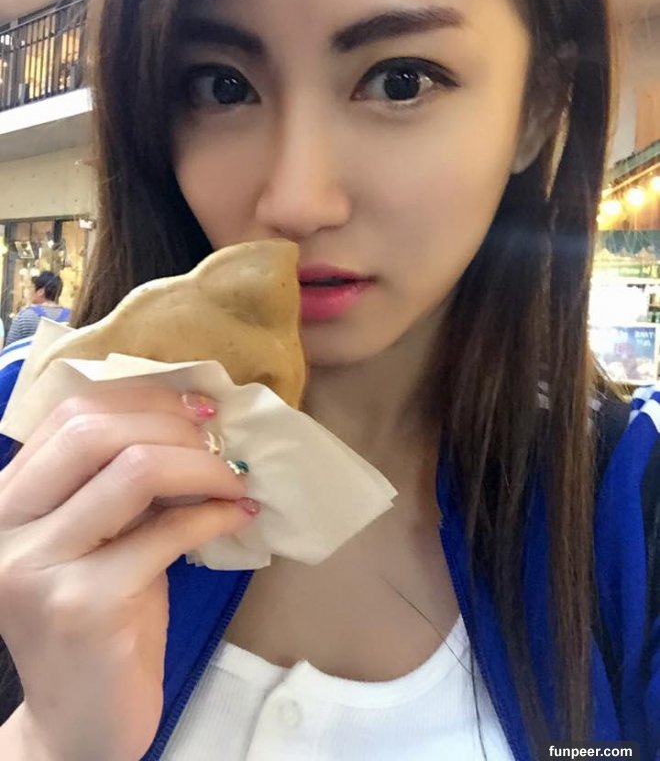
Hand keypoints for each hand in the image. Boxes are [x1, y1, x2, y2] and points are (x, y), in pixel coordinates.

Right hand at [0, 387, 257, 760]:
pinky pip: (167, 531)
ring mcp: (40, 567)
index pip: (71, 412)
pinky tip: (239, 517)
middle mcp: (6, 527)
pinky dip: (214, 516)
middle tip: (221, 441)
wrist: (80, 719)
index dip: (143, 398)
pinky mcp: (85, 605)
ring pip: (135, 470)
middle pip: (96, 431)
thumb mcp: (100, 535)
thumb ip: (122, 481)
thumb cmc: (98, 617)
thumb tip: (196, 421)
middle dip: (173, 425)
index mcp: (7, 499)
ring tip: (236, 480)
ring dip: (203, 467)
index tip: (198, 407)